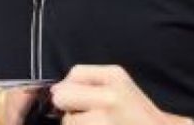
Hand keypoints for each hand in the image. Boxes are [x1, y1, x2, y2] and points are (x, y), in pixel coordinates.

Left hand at [52, 65, 193, 124]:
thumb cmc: (138, 115)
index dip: (68, 87)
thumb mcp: (121, 89)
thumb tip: (55, 93)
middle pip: (62, 97)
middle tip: (85, 116)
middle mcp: (110, 96)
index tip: (76, 99)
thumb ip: (91, 85)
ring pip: (68, 121)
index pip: (74, 73)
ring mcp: (106, 119)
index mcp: (116, 76)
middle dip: (68, 108)